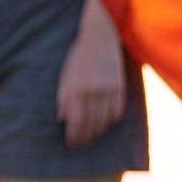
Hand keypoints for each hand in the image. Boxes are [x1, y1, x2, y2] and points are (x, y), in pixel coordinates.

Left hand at [56, 0, 126, 147]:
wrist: (100, 37)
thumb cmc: (78, 57)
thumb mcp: (65, 74)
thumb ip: (63, 96)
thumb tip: (62, 118)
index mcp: (76, 88)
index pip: (75, 121)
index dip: (73, 135)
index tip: (71, 143)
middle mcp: (93, 90)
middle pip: (90, 124)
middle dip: (84, 138)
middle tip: (80, 145)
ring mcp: (108, 89)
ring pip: (104, 121)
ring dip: (97, 132)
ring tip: (90, 137)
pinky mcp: (120, 87)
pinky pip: (116, 112)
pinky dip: (110, 121)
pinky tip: (104, 124)